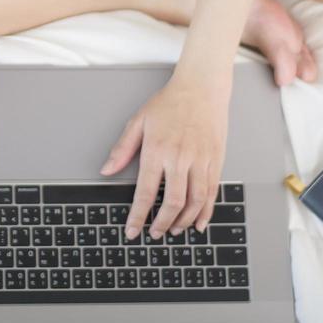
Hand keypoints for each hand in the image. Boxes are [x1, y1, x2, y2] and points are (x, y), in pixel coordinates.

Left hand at [98, 71, 231, 238]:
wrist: (202, 88)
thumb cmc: (169, 103)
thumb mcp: (138, 121)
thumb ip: (122, 149)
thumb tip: (106, 170)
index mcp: (157, 150)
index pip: (145, 192)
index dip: (137, 216)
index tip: (132, 231)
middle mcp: (180, 158)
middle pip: (172, 202)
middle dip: (162, 223)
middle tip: (155, 233)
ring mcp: (201, 161)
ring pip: (195, 201)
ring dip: (184, 220)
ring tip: (174, 229)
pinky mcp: (215, 161)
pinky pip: (212, 192)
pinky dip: (206, 211)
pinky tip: (199, 222)